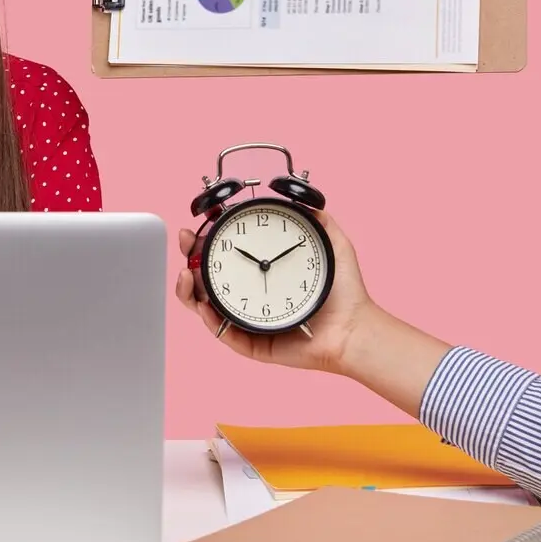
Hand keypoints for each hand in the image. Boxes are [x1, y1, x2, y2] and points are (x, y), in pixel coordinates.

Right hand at [174, 210, 373, 373]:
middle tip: (186, 244)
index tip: (197, 225)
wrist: (354, 328)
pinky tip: (205, 305)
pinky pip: (223, 333)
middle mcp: (250, 295)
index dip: (206, 241)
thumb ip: (318, 220)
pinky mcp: (252, 343)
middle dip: (189, 259)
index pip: (225, 255)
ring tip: (186, 275)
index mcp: (262, 273)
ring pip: (205, 306)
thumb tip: (303, 198)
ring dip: (188, 290)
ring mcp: (248, 319)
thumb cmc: (345, 293)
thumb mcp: (333, 245)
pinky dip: (210, 320)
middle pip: (206, 278)